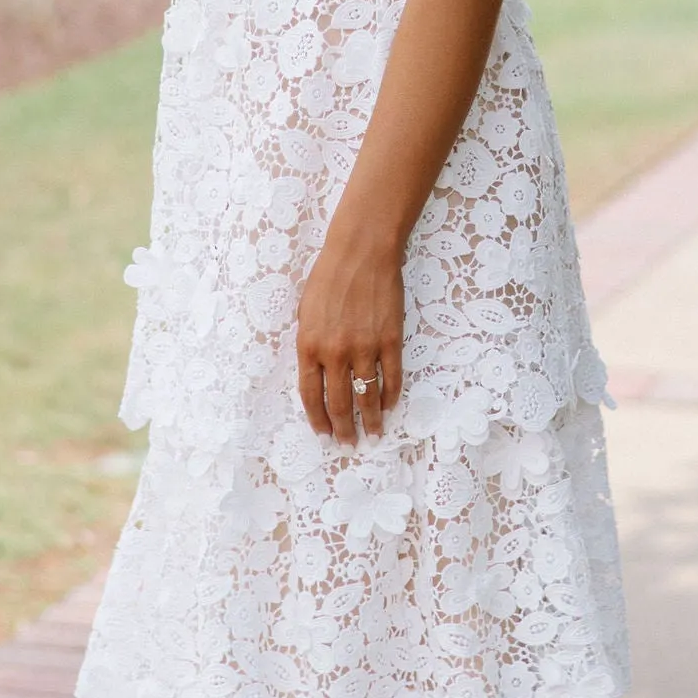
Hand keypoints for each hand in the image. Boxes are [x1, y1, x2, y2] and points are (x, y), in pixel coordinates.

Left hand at [296, 218, 404, 445]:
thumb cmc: (329, 276)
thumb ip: (310, 345)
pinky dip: (391, 395)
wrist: (361, 251)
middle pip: (339, 403)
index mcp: (309, 345)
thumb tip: (317, 375)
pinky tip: (390, 407)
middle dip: (343, 430)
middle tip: (348, 446)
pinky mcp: (391, 339)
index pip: (310, 395)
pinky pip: (391, 377)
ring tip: (374, 437)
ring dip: (371, 421)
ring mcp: (365, 347)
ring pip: (368, 396)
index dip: (317, 420)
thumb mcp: (306, 312)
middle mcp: (335, 352)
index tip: (323, 436)